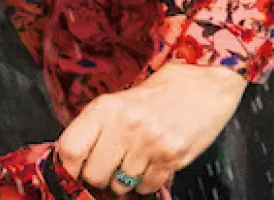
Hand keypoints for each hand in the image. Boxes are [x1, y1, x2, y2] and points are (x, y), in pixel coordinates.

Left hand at [57, 63, 247, 195]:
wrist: (204, 85)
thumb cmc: (157, 94)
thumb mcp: (117, 101)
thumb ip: (94, 126)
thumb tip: (70, 157)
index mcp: (105, 108)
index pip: (70, 149)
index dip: (69, 166)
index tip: (74, 170)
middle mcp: (125, 125)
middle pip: (93, 174)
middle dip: (98, 176)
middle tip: (107, 168)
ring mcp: (149, 143)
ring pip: (120, 185)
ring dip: (123, 180)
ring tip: (132, 163)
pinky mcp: (172, 157)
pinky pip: (146, 187)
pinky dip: (145, 182)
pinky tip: (150, 165)